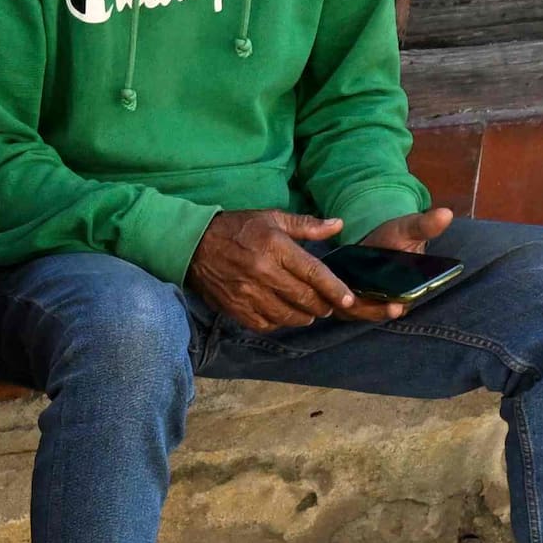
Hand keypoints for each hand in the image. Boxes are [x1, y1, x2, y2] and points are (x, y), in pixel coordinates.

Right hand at [187, 206, 363, 332]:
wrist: (194, 244)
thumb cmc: (238, 228)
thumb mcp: (272, 218)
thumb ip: (307, 225)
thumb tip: (338, 225)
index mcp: (275, 247)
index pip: (313, 273)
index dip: (334, 289)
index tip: (349, 300)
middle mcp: (263, 272)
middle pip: (303, 298)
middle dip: (322, 306)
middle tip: (328, 306)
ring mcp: (248, 293)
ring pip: (287, 316)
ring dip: (303, 316)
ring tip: (308, 312)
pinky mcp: (236, 308)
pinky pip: (265, 324)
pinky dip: (279, 322)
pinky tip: (283, 315)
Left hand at [340, 203, 456, 322]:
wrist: (371, 240)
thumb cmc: (394, 237)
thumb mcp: (408, 230)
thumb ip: (424, 226)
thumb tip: (446, 214)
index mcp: (405, 293)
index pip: (401, 307)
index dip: (396, 308)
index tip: (396, 306)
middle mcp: (384, 303)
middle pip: (377, 312)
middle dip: (373, 311)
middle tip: (361, 305)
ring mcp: (363, 302)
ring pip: (355, 311)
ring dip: (349, 307)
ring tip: (344, 300)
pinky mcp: (343, 298)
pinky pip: (338, 304)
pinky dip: (332, 300)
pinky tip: (325, 293)